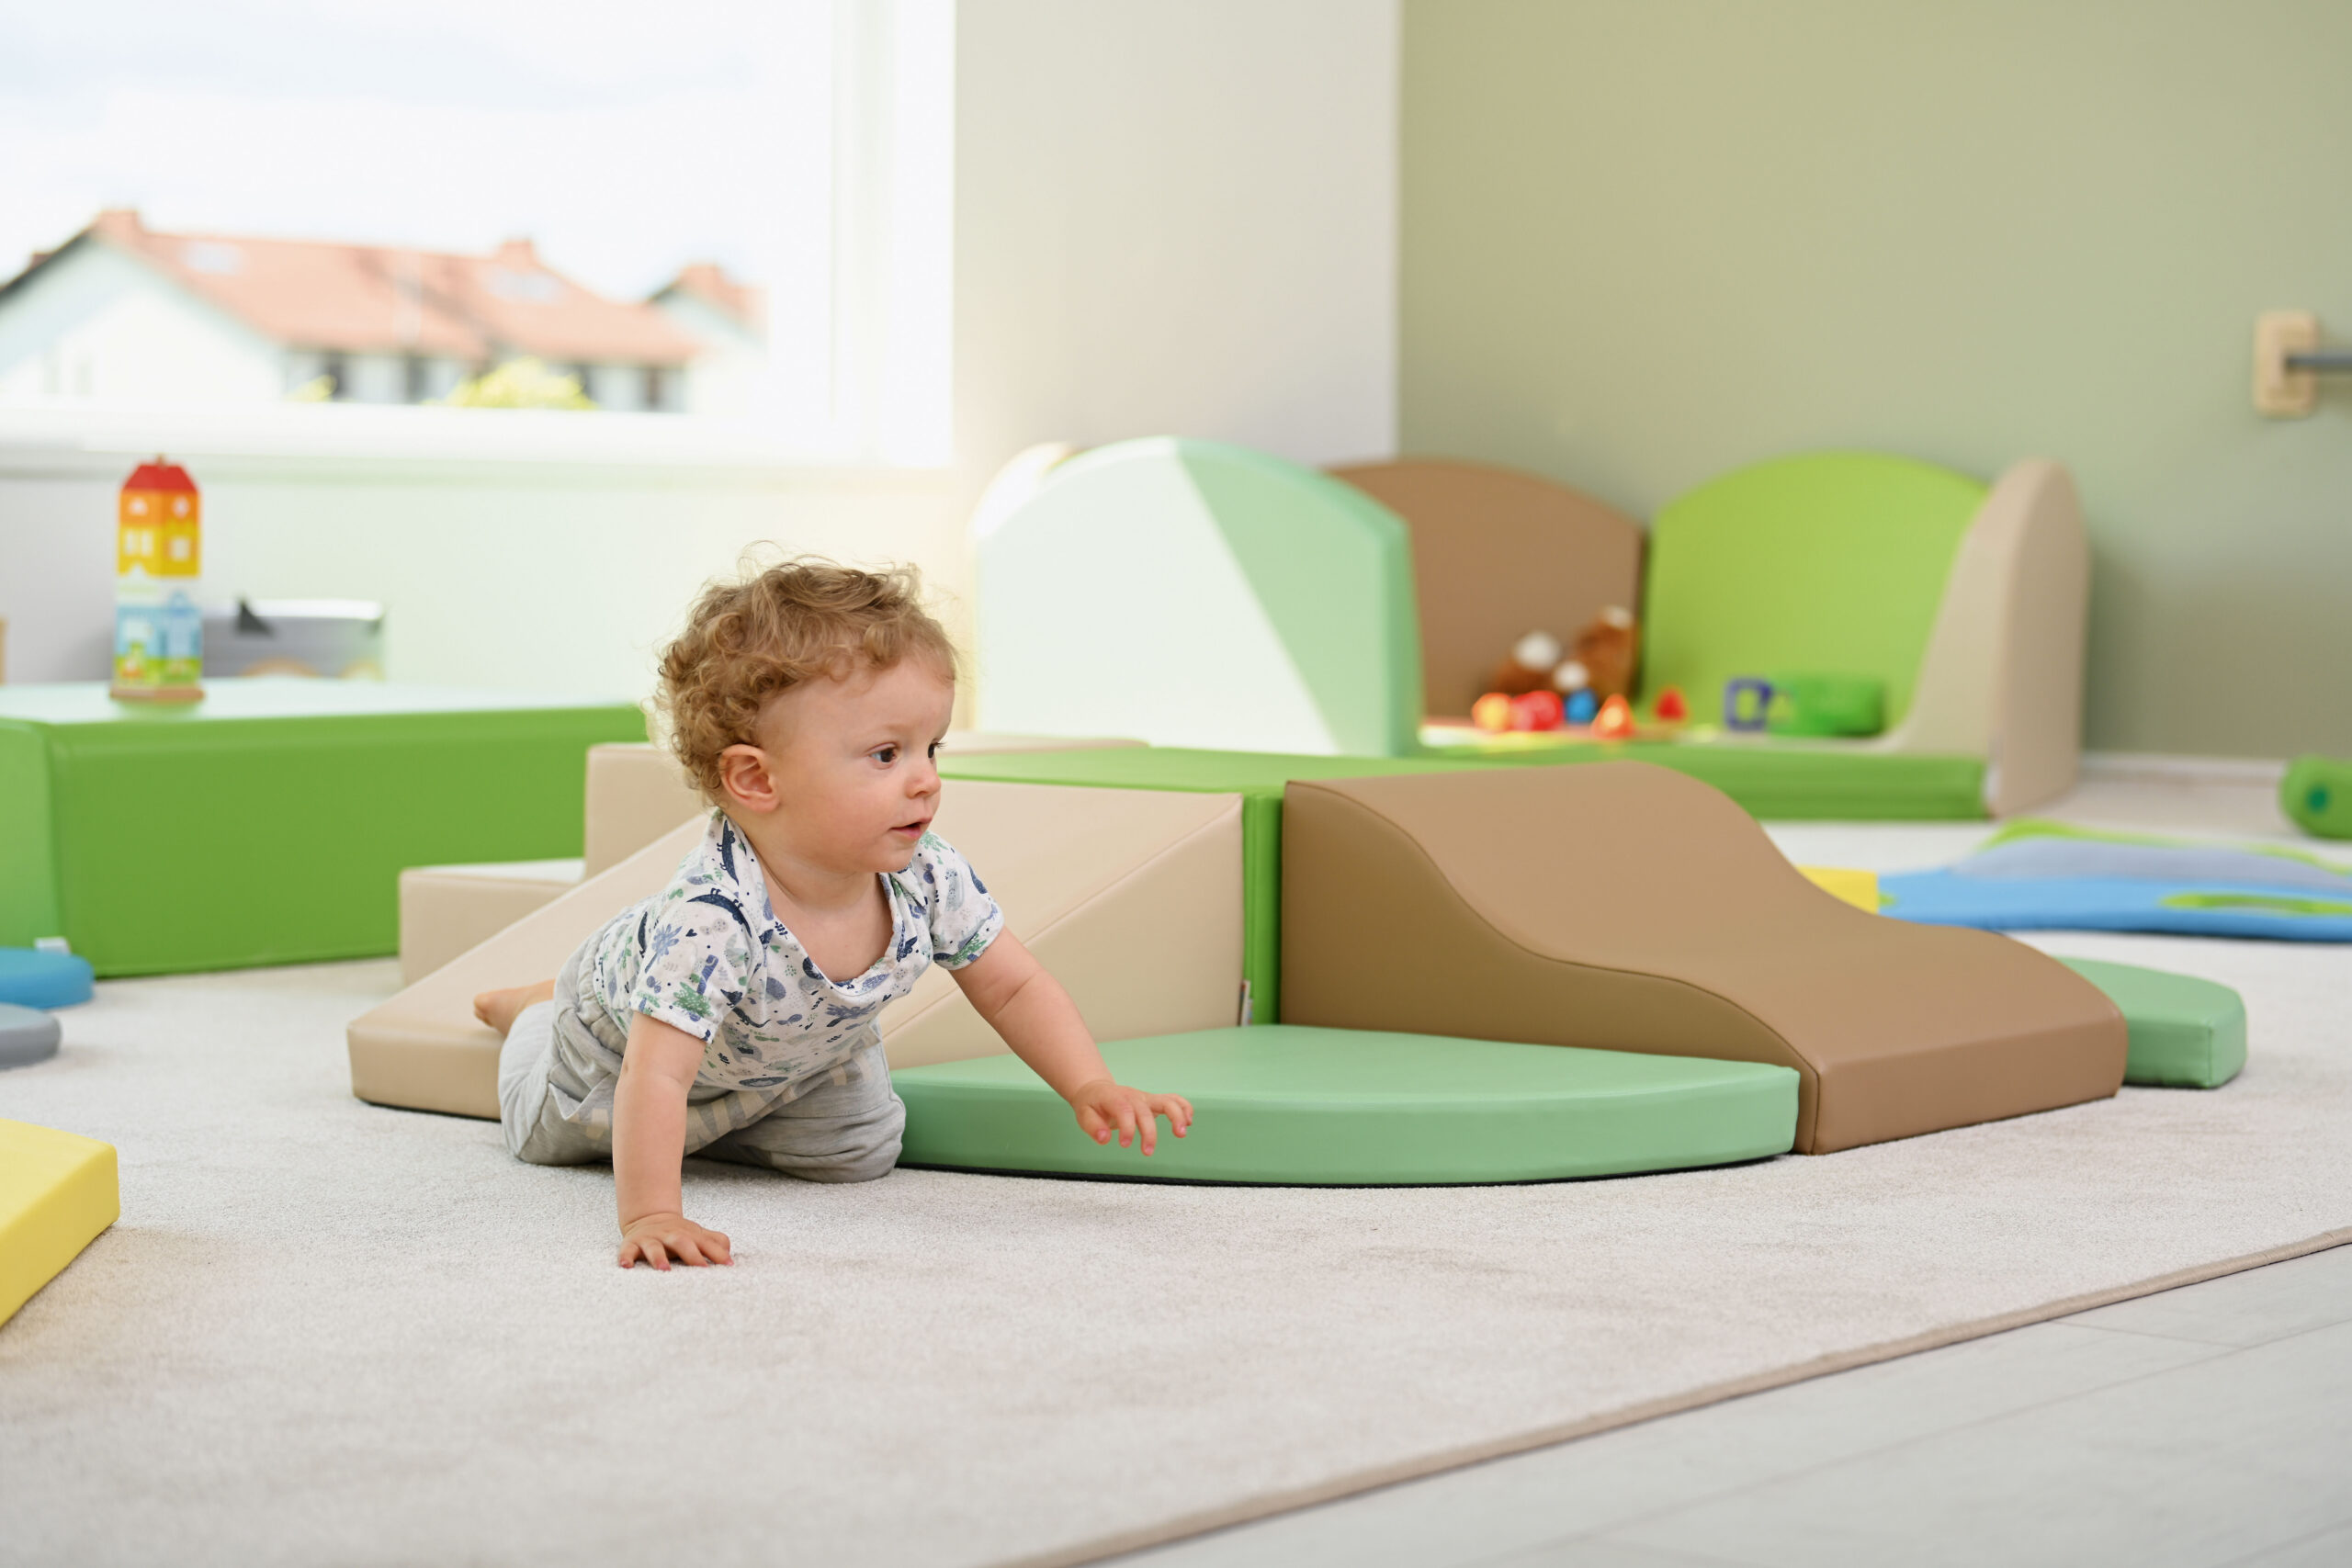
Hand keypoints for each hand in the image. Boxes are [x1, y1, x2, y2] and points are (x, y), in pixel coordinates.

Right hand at [617, 1211, 732, 1270]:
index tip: (728, 1265)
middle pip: (682, 1242)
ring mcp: (651, 1239)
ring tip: (665, 1270)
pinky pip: (627, 1251)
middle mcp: (670, 1236)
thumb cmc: (678, 1234)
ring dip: (659, 1258)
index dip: (718, 1253)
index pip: (706, 1243)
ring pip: (655, 1247)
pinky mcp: (632, 1244)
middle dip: (692, 1255)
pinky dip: (626, 1257)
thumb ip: (716, 1243)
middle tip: (702, 1269)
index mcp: (689, 1235)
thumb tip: (731, 1257)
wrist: (649, 1217)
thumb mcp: (698, 1235)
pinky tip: (626, 1266)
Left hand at [1069, 1079, 1193, 1155]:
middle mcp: (1133, 1096)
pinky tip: (1189, 1121)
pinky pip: (1173, 1100)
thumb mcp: (1083, 1114)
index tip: (1125, 1145)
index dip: (1127, 1127)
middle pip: (1145, 1111)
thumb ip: (1093, 1127)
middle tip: (1147, 1151)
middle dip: (1149, 1132)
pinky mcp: (1153, 1102)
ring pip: (1166, 1102)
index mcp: (1114, 1098)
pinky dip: (1183, 1107)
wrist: (1097, 1091)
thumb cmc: (1091, 1104)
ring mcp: (1145, 1098)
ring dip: (1176, 1116)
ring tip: (1181, 1133)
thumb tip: (1104, 1139)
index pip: (1124, 1110)